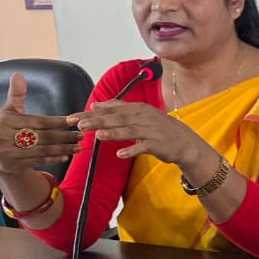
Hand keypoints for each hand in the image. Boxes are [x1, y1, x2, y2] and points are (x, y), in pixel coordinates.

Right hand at [0, 73, 82, 176]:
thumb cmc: (3, 128)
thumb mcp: (8, 111)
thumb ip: (16, 94)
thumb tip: (18, 74)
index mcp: (5, 120)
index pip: (37, 121)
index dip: (57, 121)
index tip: (73, 120)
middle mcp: (4, 136)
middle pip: (41, 136)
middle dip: (64, 136)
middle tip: (81, 134)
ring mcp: (7, 152)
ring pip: (41, 150)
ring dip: (62, 149)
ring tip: (78, 146)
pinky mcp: (11, 165)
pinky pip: (37, 161)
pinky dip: (52, 159)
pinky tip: (66, 157)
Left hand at [67, 100, 204, 163]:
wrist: (185, 142)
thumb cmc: (159, 128)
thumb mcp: (140, 114)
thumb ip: (118, 108)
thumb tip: (95, 104)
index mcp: (138, 108)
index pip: (111, 110)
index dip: (91, 113)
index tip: (73, 117)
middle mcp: (144, 117)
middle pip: (118, 118)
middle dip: (98, 121)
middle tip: (80, 124)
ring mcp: (152, 130)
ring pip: (129, 130)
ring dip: (113, 133)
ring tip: (98, 136)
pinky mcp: (158, 144)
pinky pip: (143, 147)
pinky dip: (132, 150)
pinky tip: (120, 154)